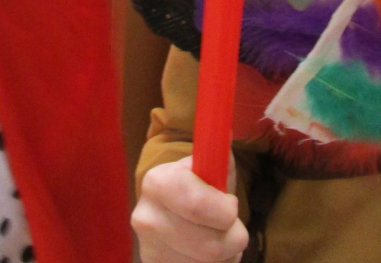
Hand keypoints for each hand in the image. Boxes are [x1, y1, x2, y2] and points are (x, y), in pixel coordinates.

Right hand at [132, 156, 248, 262]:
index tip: (230, 205)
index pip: (198, 205)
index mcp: (158, 182)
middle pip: (211, 246)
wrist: (169, 217)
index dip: (225, 210)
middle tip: (229, 227)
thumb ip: (219, 155)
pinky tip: (204, 255)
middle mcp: (147, 218)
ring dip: (225, 256)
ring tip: (217, 240)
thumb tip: (227, 131)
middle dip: (233, 238)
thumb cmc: (199, 189)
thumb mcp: (209, 169)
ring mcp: (149, 250)